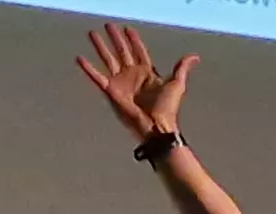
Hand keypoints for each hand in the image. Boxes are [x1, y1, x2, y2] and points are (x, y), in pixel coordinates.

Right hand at [75, 23, 192, 140]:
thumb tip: (194, 57)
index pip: (138, 51)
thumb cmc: (167, 108)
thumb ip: (182, 68)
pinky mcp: (111, 92)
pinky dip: (88, 69)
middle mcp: (132, 76)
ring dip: (101, 47)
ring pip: (108, 59)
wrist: (157, 126)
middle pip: (122, 51)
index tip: (127, 29)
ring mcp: (120, 83)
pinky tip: (80, 58)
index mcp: (147, 73)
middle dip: (115, 38)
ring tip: (93, 34)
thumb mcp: (177, 84)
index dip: (134, 40)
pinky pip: (97, 77)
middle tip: (108, 25)